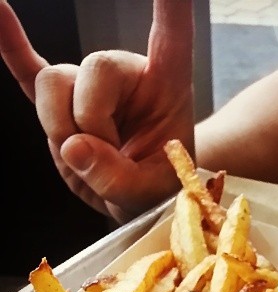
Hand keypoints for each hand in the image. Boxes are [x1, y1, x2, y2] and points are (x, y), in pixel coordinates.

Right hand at [0, 0, 194, 222]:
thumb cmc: (157, 187)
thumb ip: (118, 178)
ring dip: (58, 125)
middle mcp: (128, 75)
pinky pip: (29, 71)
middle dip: (89, 124)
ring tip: (81, 156)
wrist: (137, 198)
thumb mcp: (150, 194)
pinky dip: (12, 48)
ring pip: (54, 81)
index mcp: (167, 87)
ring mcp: (93, 85)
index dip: (171, 6)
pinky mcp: (64, 102)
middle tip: (103, 157)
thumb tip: (74, 146)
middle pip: (91, 71)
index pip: (172, 37)